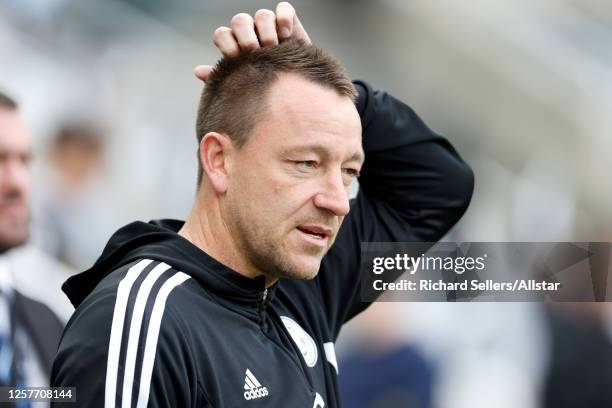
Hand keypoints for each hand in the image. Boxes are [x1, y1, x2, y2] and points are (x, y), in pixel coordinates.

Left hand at [194, 2, 310, 81]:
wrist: (298, 94)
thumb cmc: (266, 91)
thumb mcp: (244, 87)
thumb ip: (222, 78)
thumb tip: (198, 71)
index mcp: (236, 46)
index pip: (222, 34)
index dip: (227, 44)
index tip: (236, 59)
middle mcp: (252, 33)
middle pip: (240, 20)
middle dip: (245, 36)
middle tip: (255, 52)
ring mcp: (271, 27)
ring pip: (262, 14)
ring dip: (266, 31)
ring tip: (273, 48)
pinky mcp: (290, 23)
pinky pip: (284, 9)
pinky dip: (284, 18)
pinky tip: (286, 35)